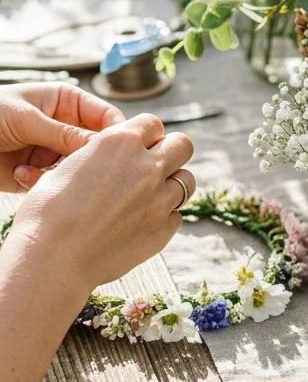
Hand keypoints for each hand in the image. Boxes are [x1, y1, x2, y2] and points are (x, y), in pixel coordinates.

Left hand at [0, 83, 124, 192]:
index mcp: (67, 102)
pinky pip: (55, 182)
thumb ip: (65, 133)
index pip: (106, 117)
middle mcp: (65, 127)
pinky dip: (39, 181)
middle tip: (79, 167)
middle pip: (96, 146)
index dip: (116, 133)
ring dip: (58, 171)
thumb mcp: (28, 118)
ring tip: (35, 168)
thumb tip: (104, 146)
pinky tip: (20, 173)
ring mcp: (52, 151)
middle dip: (86, 158)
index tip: (117, 150)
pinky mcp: (39, 173)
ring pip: (77, 168)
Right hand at [10, 114, 194, 293]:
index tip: (136, 147)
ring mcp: (159, 200)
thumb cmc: (47, 212)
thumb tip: (112, 157)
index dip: (145, 135)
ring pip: (187, 181)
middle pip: (183, 145)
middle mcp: (147, 167)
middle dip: (171, 151)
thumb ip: (101, 156)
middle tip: (154, 166)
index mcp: (119, 143)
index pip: (153, 123)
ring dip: (171, 185)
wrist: (52, 258)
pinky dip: (164, 217)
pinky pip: (176, 215)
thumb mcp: (68, 167)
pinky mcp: (163, 230)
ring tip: (149, 196)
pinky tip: (140, 224)